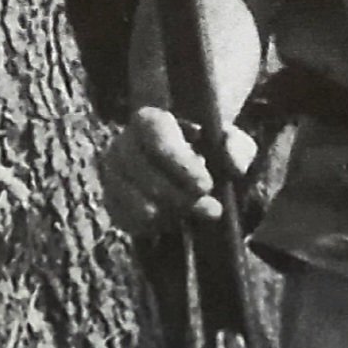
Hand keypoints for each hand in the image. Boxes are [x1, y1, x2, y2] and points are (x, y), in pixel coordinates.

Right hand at [97, 105, 254, 240]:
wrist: (188, 170)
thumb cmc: (209, 150)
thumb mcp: (231, 143)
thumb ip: (237, 147)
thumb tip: (235, 166)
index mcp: (150, 119)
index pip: (156, 134)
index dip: (179, 161)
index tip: (206, 185)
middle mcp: (123, 143)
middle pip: (140, 168)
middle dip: (177, 195)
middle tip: (212, 210)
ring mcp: (112, 173)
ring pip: (130, 196)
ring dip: (166, 213)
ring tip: (192, 217)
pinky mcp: (110, 200)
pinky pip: (122, 217)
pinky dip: (149, 227)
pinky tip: (173, 225)